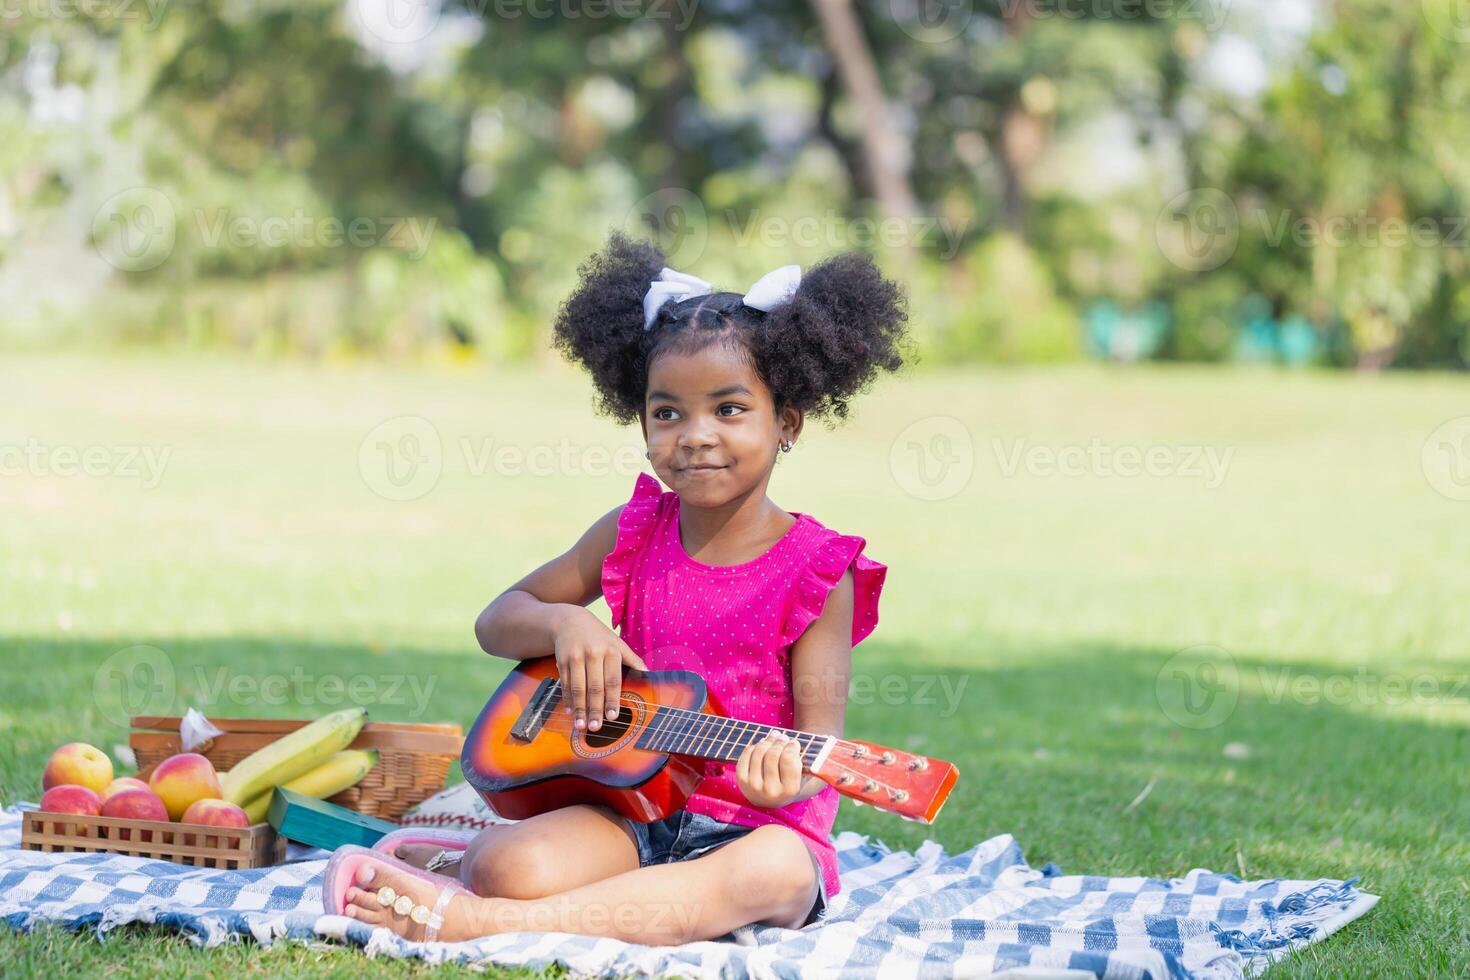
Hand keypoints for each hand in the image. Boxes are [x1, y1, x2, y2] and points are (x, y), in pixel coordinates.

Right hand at [551, 607, 646, 732]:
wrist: (570, 621)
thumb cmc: (599, 636)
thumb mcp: (618, 643)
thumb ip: (633, 660)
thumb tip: (649, 675)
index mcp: (611, 651)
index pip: (612, 680)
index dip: (612, 699)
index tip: (612, 716)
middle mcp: (593, 654)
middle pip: (594, 687)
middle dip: (594, 709)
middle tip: (595, 727)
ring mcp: (575, 657)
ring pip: (578, 688)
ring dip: (579, 709)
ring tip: (581, 725)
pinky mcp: (562, 661)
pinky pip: (565, 684)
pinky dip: (567, 699)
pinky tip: (570, 712)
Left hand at [735, 730, 804, 808]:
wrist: (770, 801)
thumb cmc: (788, 782)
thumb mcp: (800, 777)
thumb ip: (801, 761)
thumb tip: (793, 743)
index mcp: (789, 790)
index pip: (788, 760)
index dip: (791, 747)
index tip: (794, 742)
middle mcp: (770, 791)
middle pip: (772, 755)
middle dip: (779, 742)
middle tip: (783, 736)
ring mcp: (753, 786)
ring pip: (759, 752)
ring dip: (767, 740)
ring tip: (773, 736)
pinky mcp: (741, 780)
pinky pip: (746, 755)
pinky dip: (754, 746)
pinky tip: (762, 744)